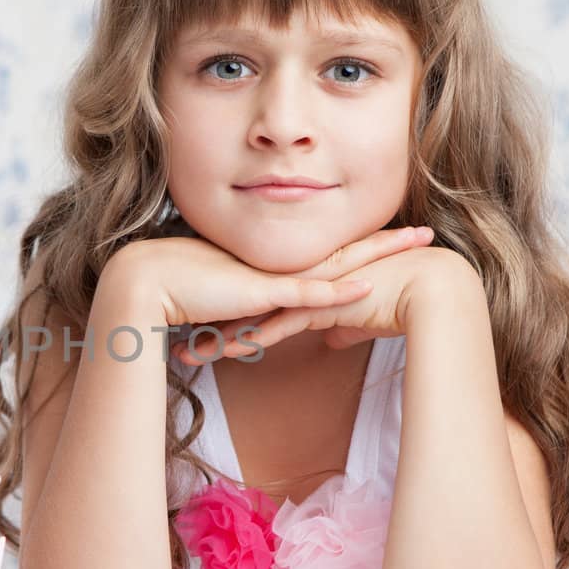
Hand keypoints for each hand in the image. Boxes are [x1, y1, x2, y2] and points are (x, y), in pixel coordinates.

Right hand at [102, 226, 435, 354]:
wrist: (146, 284)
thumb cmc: (175, 295)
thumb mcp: (220, 308)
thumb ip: (240, 319)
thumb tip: (249, 336)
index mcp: (273, 267)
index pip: (326, 255)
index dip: (359, 247)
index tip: (388, 238)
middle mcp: (279, 265)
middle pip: (344, 251)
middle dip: (385, 242)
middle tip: (423, 232)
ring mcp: (273, 276)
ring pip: (338, 264)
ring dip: (379, 253)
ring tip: (418, 241)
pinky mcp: (260, 293)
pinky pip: (306, 295)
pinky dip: (338, 294)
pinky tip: (367, 289)